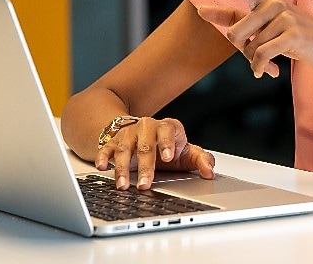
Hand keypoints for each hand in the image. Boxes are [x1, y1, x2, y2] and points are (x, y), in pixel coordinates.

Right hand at [95, 116, 214, 189]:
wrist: (139, 133)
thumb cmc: (166, 146)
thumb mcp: (185, 151)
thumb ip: (200, 159)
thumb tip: (210, 172)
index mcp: (167, 127)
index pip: (168, 132)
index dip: (167, 144)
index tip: (169, 157)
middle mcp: (147, 127)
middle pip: (146, 146)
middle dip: (145, 167)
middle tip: (145, 184)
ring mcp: (128, 134)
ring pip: (124, 150)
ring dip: (122, 168)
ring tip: (123, 186)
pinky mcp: (112, 142)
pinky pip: (106, 148)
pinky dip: (102, 157)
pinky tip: (102, 167)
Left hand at [197, 0, 312, 79]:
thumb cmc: (296, 38)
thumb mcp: (267, 27)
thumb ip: (235, 19)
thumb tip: (199, 9)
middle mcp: (274, 3)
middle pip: (235, 33)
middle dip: (241, 50)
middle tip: (255, 55)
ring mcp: (284, 17)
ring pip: (250, 48)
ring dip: (255, 61)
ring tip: (268, 63)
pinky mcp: (292, 33)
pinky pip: (262, 55)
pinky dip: (260, 68)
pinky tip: (267, 72)